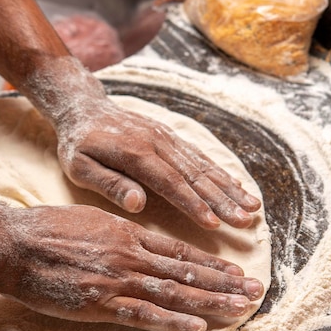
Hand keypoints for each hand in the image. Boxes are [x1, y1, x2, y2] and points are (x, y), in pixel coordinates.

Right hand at [0, 205, 263, 330]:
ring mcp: (118, 279)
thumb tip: (142, 236)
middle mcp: (131, 255)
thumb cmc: (49, 229)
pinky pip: (144, 314)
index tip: (235, 270)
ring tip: (239, 308)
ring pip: (174, 291)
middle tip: (254, 291)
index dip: (211, 262)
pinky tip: (196, 327)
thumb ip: (121, 231)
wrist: (16, 244)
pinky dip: (173, 321)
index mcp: (128, 233)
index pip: (180, 250)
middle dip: (224, 282)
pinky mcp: (101, 302)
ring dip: (210, 301)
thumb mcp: (92, 219)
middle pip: (187, 270)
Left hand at [56, 98, 262, 229]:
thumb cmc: (78, 143)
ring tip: (253, 207)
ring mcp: (167, 138)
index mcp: (135, 153)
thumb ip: (108, 183)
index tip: (214, 224)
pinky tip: (237, 186)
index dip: (193, 204)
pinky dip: (220, 172)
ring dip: (229, 188)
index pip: (170, 183)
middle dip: (223, 200)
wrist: (83, 106)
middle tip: (245, 221)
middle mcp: (158, 143)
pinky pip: (199, 156)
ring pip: (203, 166)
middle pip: (196, 175)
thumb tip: (137, 203)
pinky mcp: (170, 137)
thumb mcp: (80, 166)